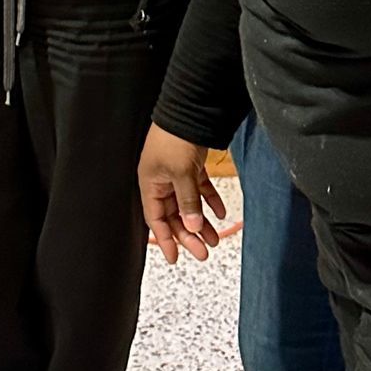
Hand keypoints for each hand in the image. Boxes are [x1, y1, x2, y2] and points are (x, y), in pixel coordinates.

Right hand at [139, 124, 226, 264]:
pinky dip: (209, 201)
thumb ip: (187, 202)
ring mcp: (175, 174)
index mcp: (150, 184)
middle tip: (204, 251)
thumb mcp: (180, 174)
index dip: (165, 239)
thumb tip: (192, 226)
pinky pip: (199, 190)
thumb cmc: (174, 140)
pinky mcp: (190, 166)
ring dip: (201, 221)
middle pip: (174, 215)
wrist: (187, 111)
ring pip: (188, 205)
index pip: (156, 219)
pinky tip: (220, 212)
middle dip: (188, 234)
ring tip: (215, 237)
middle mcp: (161, 181)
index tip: (175, 258)